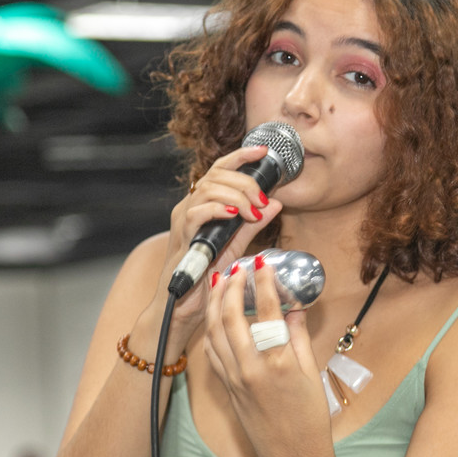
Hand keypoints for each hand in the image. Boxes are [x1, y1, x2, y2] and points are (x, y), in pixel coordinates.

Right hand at [152, 144, 281, 338]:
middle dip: (245, 182)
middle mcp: (190, 206)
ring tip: (252, 213)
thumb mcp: (236, 244)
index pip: (220, 169)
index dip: (241, 155)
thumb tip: (276, 203)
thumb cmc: (206, 275)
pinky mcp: (181, 236)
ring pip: (207, 188)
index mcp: (203, 203)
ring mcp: (183, 219)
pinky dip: (218, 209)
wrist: (184, 305)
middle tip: (262, 201)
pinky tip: (234, 215)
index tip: (263, 151)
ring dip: (236, 196)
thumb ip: (254, 223)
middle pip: (216, 174)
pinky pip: (196, 212)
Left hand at [202, 253, 329, 456]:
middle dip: (230, 286)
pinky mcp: (227, 389)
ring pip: (215, 332)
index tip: (262, 262)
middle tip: (235, 266)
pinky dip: (212, 329)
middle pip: (231, 316)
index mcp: (279, 362)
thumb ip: (299, 338)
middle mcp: (251, 368)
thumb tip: (293, 309)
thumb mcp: (311, 374)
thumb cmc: (309, 420)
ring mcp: (235, 379)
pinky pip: (213, 352)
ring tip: (219, 281)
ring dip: (215, 303)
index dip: (263, 282)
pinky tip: (215, 316)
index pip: (267, 311)